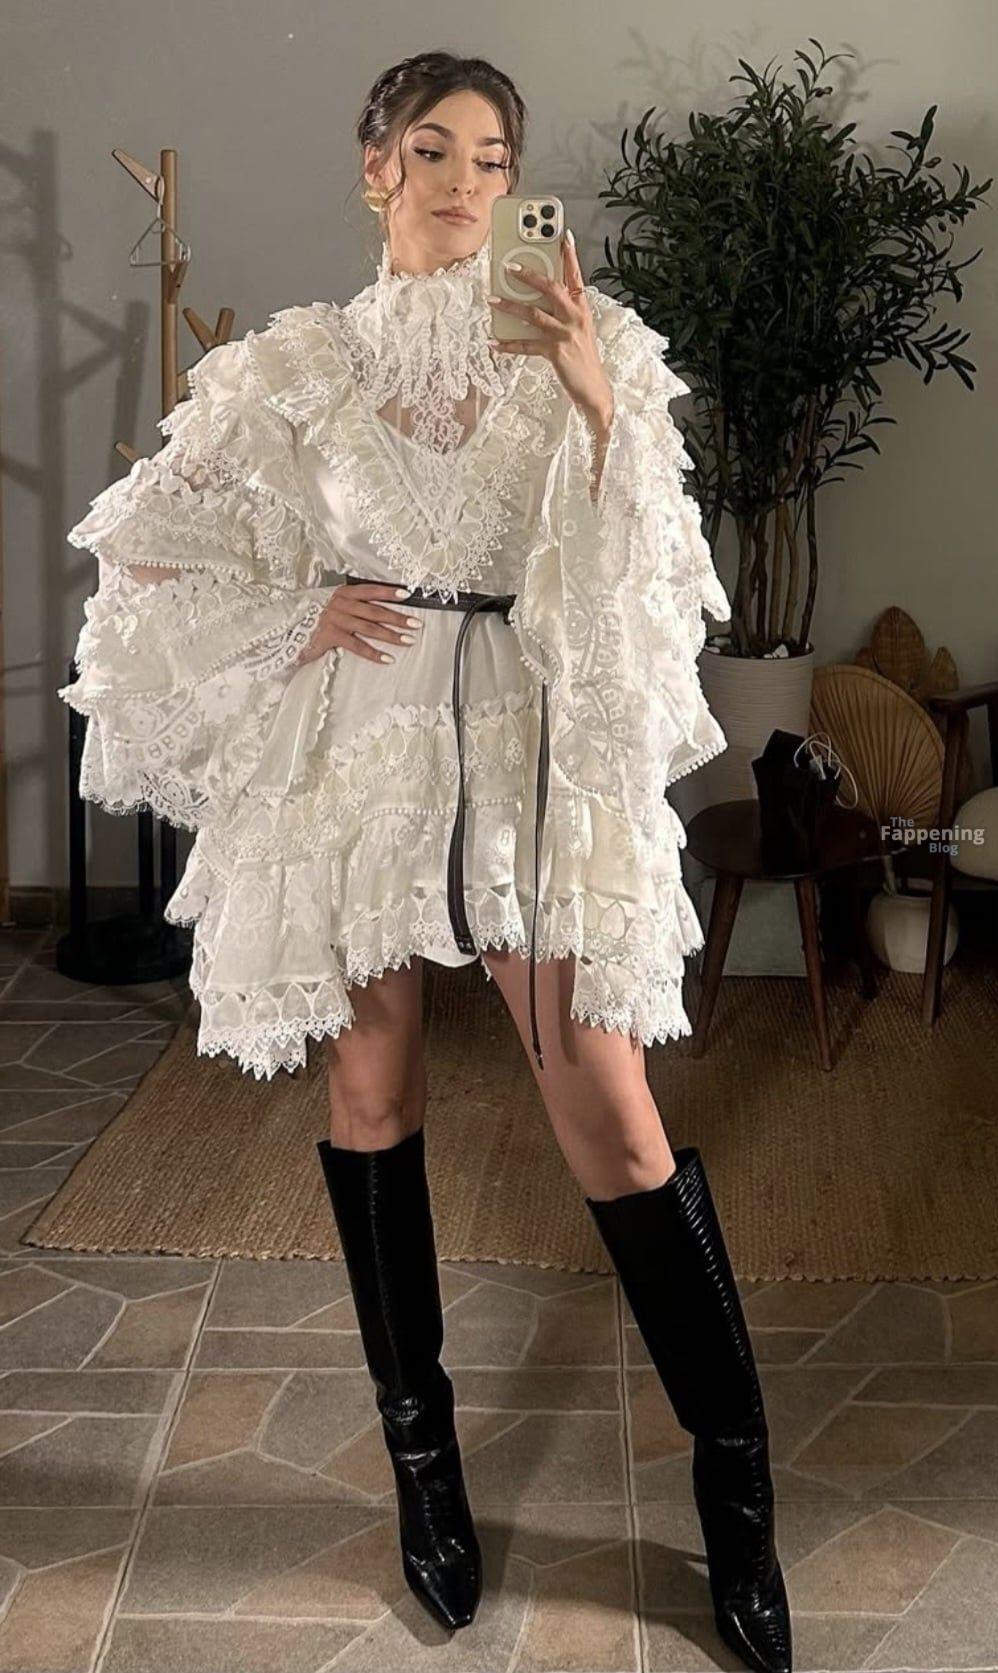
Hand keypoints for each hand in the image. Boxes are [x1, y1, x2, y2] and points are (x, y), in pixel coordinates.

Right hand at [296, 581, 423, 667]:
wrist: (286, 632)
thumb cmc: (313, 620)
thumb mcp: (332, 606)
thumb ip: (351, 606)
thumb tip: (378, 610)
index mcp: (342, 593)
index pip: (370, 590)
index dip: (389, 592)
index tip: (407, 594)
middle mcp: (339, 604)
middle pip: (374, 611)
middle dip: (397, 617)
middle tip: (416, 624)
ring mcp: (334, 619)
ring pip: (368, 627)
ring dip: (390, 635)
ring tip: (407, 641)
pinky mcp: (330, 636)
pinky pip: (356, 646)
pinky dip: (373, 653)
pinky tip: (387, 659)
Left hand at [486, 230, 614, 428]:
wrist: (594, 390)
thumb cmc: (583, 359)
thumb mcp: (579, 330)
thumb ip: (563, 312)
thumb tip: (534, 300)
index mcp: (582, 308)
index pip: (576, 275)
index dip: (570, 255)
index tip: (563, 235)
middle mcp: (575, 317)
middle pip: (551, 287)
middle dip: (529, 275)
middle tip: (509, 266)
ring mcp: (565, 334)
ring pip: (533, 313)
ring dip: (510, 306)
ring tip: (492, 301)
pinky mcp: (555, 352)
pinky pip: (526, 346)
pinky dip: (508, 344)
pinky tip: (494, 341)